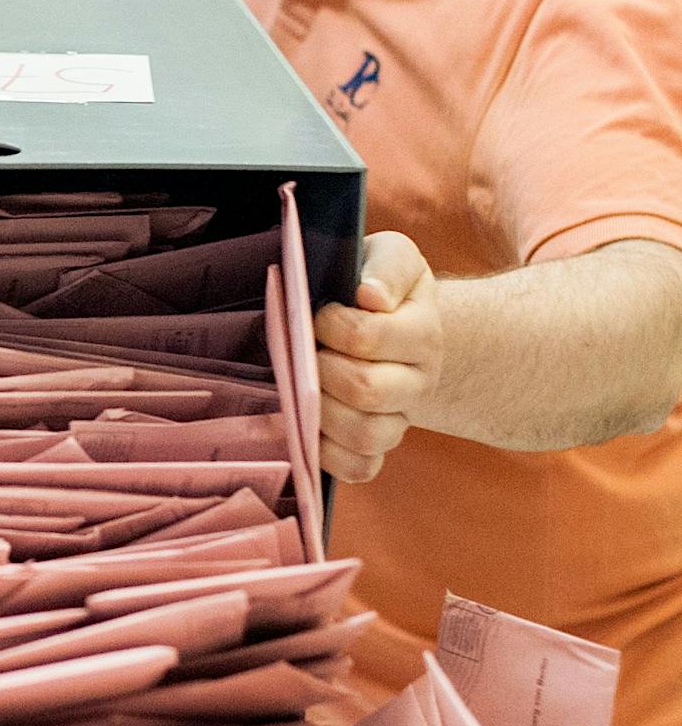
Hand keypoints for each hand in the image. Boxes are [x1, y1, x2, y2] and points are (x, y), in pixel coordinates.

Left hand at [312, 231, 443, 483]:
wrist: (394, 322)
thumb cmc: (378, 284)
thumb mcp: (390, 257)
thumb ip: (387, 266)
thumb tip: (370, 295)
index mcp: (423, 331)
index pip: (369, 337)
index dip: (332, 325)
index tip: (318, 313)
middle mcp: (419, 380)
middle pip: (368, 390)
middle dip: (321, 370)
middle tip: (306, 352)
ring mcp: (401, 416)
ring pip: (368, 435)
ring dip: (323, 414)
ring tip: (304, 388)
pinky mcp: (379, 445)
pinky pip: (362, 468)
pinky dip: (331, 456)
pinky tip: (308, 429)